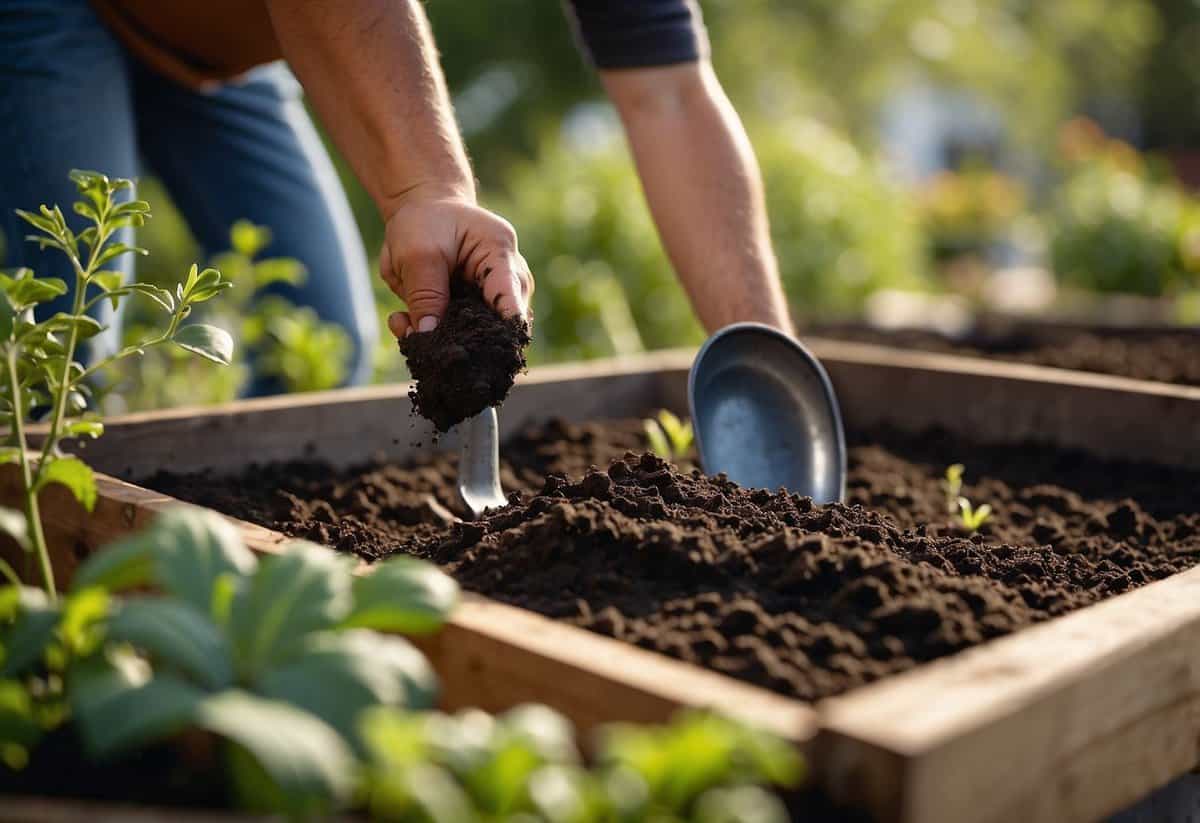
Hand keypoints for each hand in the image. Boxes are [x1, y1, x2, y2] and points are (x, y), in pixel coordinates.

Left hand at [379, 190, 533, 337]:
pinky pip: (461, 332)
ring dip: (441, 334)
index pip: (510, 298)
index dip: (503, 329)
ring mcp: (496, 297)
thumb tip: (428, 339)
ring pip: (477, 334)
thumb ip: (424, 296)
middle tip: (417, 338)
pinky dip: (432, 331)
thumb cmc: (425, 222)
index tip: (487, 351)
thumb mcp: (417, 253)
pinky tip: (402, 321)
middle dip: (462, 338)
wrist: (424, 210)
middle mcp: (509, 279)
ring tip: (402, 322)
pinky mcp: (478, 310)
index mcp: (500, 253)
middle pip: (501, 325)